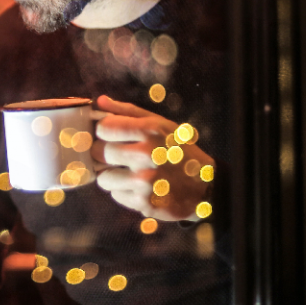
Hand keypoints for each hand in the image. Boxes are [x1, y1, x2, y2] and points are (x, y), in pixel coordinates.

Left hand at [91, 95, 213, 220]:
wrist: (206, 187)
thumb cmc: (179, 151)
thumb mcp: (162, 125)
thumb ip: (129, 112)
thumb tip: (100, 102)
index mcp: (150, 131)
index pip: (103, 128)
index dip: (103, 132)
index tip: (109, 136)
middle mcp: (146, 154)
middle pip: (99, 152)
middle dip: (104, 155)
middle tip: (119, 156)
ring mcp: (144, 180)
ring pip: (103, 178)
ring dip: (112, 177)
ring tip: (130, 173)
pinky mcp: (143, 202)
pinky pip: (116, 195)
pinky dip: (124, 192)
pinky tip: (140, 187)